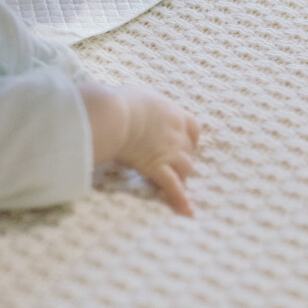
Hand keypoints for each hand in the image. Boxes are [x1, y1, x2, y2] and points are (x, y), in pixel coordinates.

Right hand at [82, 82, 199, 216]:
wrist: (114, 115)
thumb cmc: (117, 101)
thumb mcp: (135, 96)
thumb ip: (140, 104)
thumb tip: (128, 104)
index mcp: (172, 113)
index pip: (193, 127)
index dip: (190, 137)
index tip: (184, 142)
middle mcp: (176, 133)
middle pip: (189, 151)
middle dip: (181, 158)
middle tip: (169, 163)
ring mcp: (169, 152)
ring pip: (186, 169)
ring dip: (180, 175)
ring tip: (172, 181)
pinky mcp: (158, 167)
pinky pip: (174, 187)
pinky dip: (181, 199)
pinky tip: (188, 212)